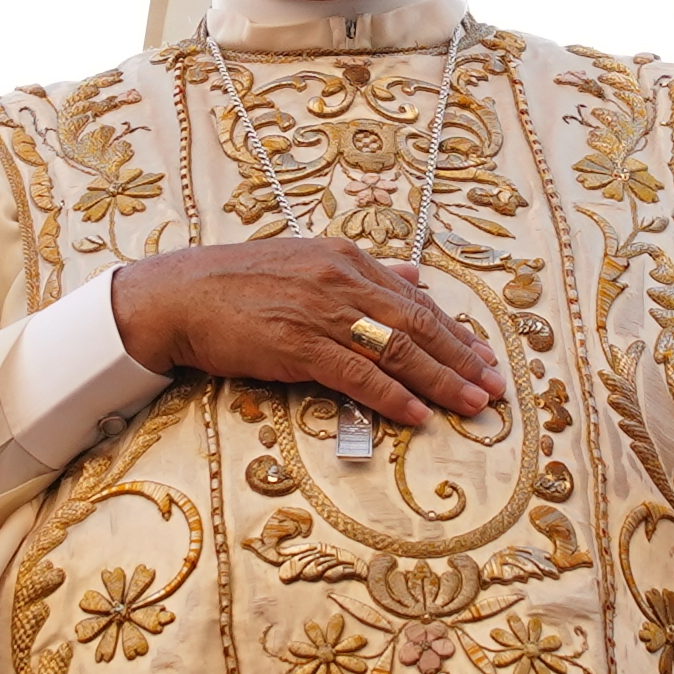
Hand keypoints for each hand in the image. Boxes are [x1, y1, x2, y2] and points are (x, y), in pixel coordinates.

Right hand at [108, 238, 503, 431]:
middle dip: (462, 357)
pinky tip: (417, 414)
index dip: (455, 330)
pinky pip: (358, 374)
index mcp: (346, 259)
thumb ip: (363, 273)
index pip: (415, 298)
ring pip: (397, 349)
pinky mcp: (299, 345)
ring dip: (441, 380)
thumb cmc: (237, 283)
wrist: (178, 296)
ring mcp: (321, 312)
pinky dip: (392, 396)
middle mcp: (342, 280)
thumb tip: (416, 277)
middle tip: (494, 386)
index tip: (484, 354)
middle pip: (418, 324)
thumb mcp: (307, 262)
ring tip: (472, 404)